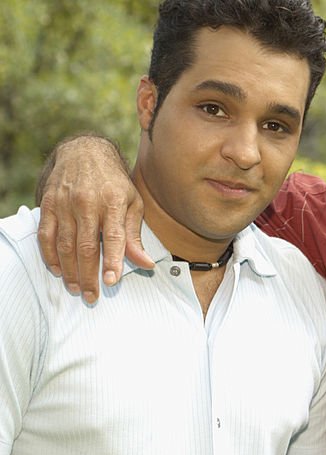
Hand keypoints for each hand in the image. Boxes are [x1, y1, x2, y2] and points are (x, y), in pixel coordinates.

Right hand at [37, 135, 150, 302]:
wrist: (85, 153)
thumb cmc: (114, 182)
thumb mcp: (133, 203)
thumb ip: (135, 236)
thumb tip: (146, 263)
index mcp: (114, 203)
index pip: (114, 237)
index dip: (113, 261)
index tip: (111, 281)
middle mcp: (88, 203)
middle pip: (86, 246)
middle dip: (89, 274)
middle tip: (92, 296)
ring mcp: (65, 204)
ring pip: (65, 244)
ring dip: (70, 270)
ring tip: (76, 287)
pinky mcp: (49, 204)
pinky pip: (46, 235)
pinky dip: (51, 255)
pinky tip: (58, 269)